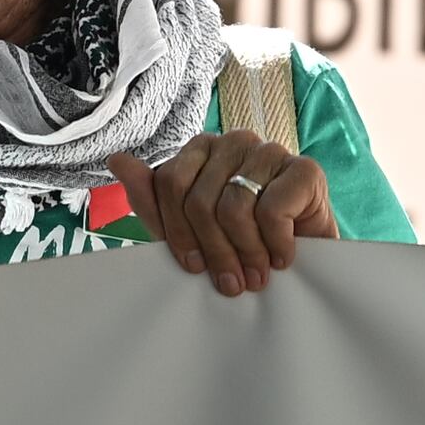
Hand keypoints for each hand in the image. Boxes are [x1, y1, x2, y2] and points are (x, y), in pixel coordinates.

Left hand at [109, 129, 335, 295]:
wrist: (306, 264)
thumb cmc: (242, 245)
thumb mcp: (189, 232)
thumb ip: (153, 199)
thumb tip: (117, 160)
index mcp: (202, 149)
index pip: (170, 183)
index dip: (178, 234)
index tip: (194, 268)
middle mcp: (235, 141)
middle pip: (199, 198)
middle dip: (213, 250)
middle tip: (231, 282)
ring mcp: (271, 151)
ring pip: (234, 206)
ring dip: (246, 253)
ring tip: (257, 276)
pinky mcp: (306, 169)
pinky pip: (273, 209)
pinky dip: (275, 243)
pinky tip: (282, 258)